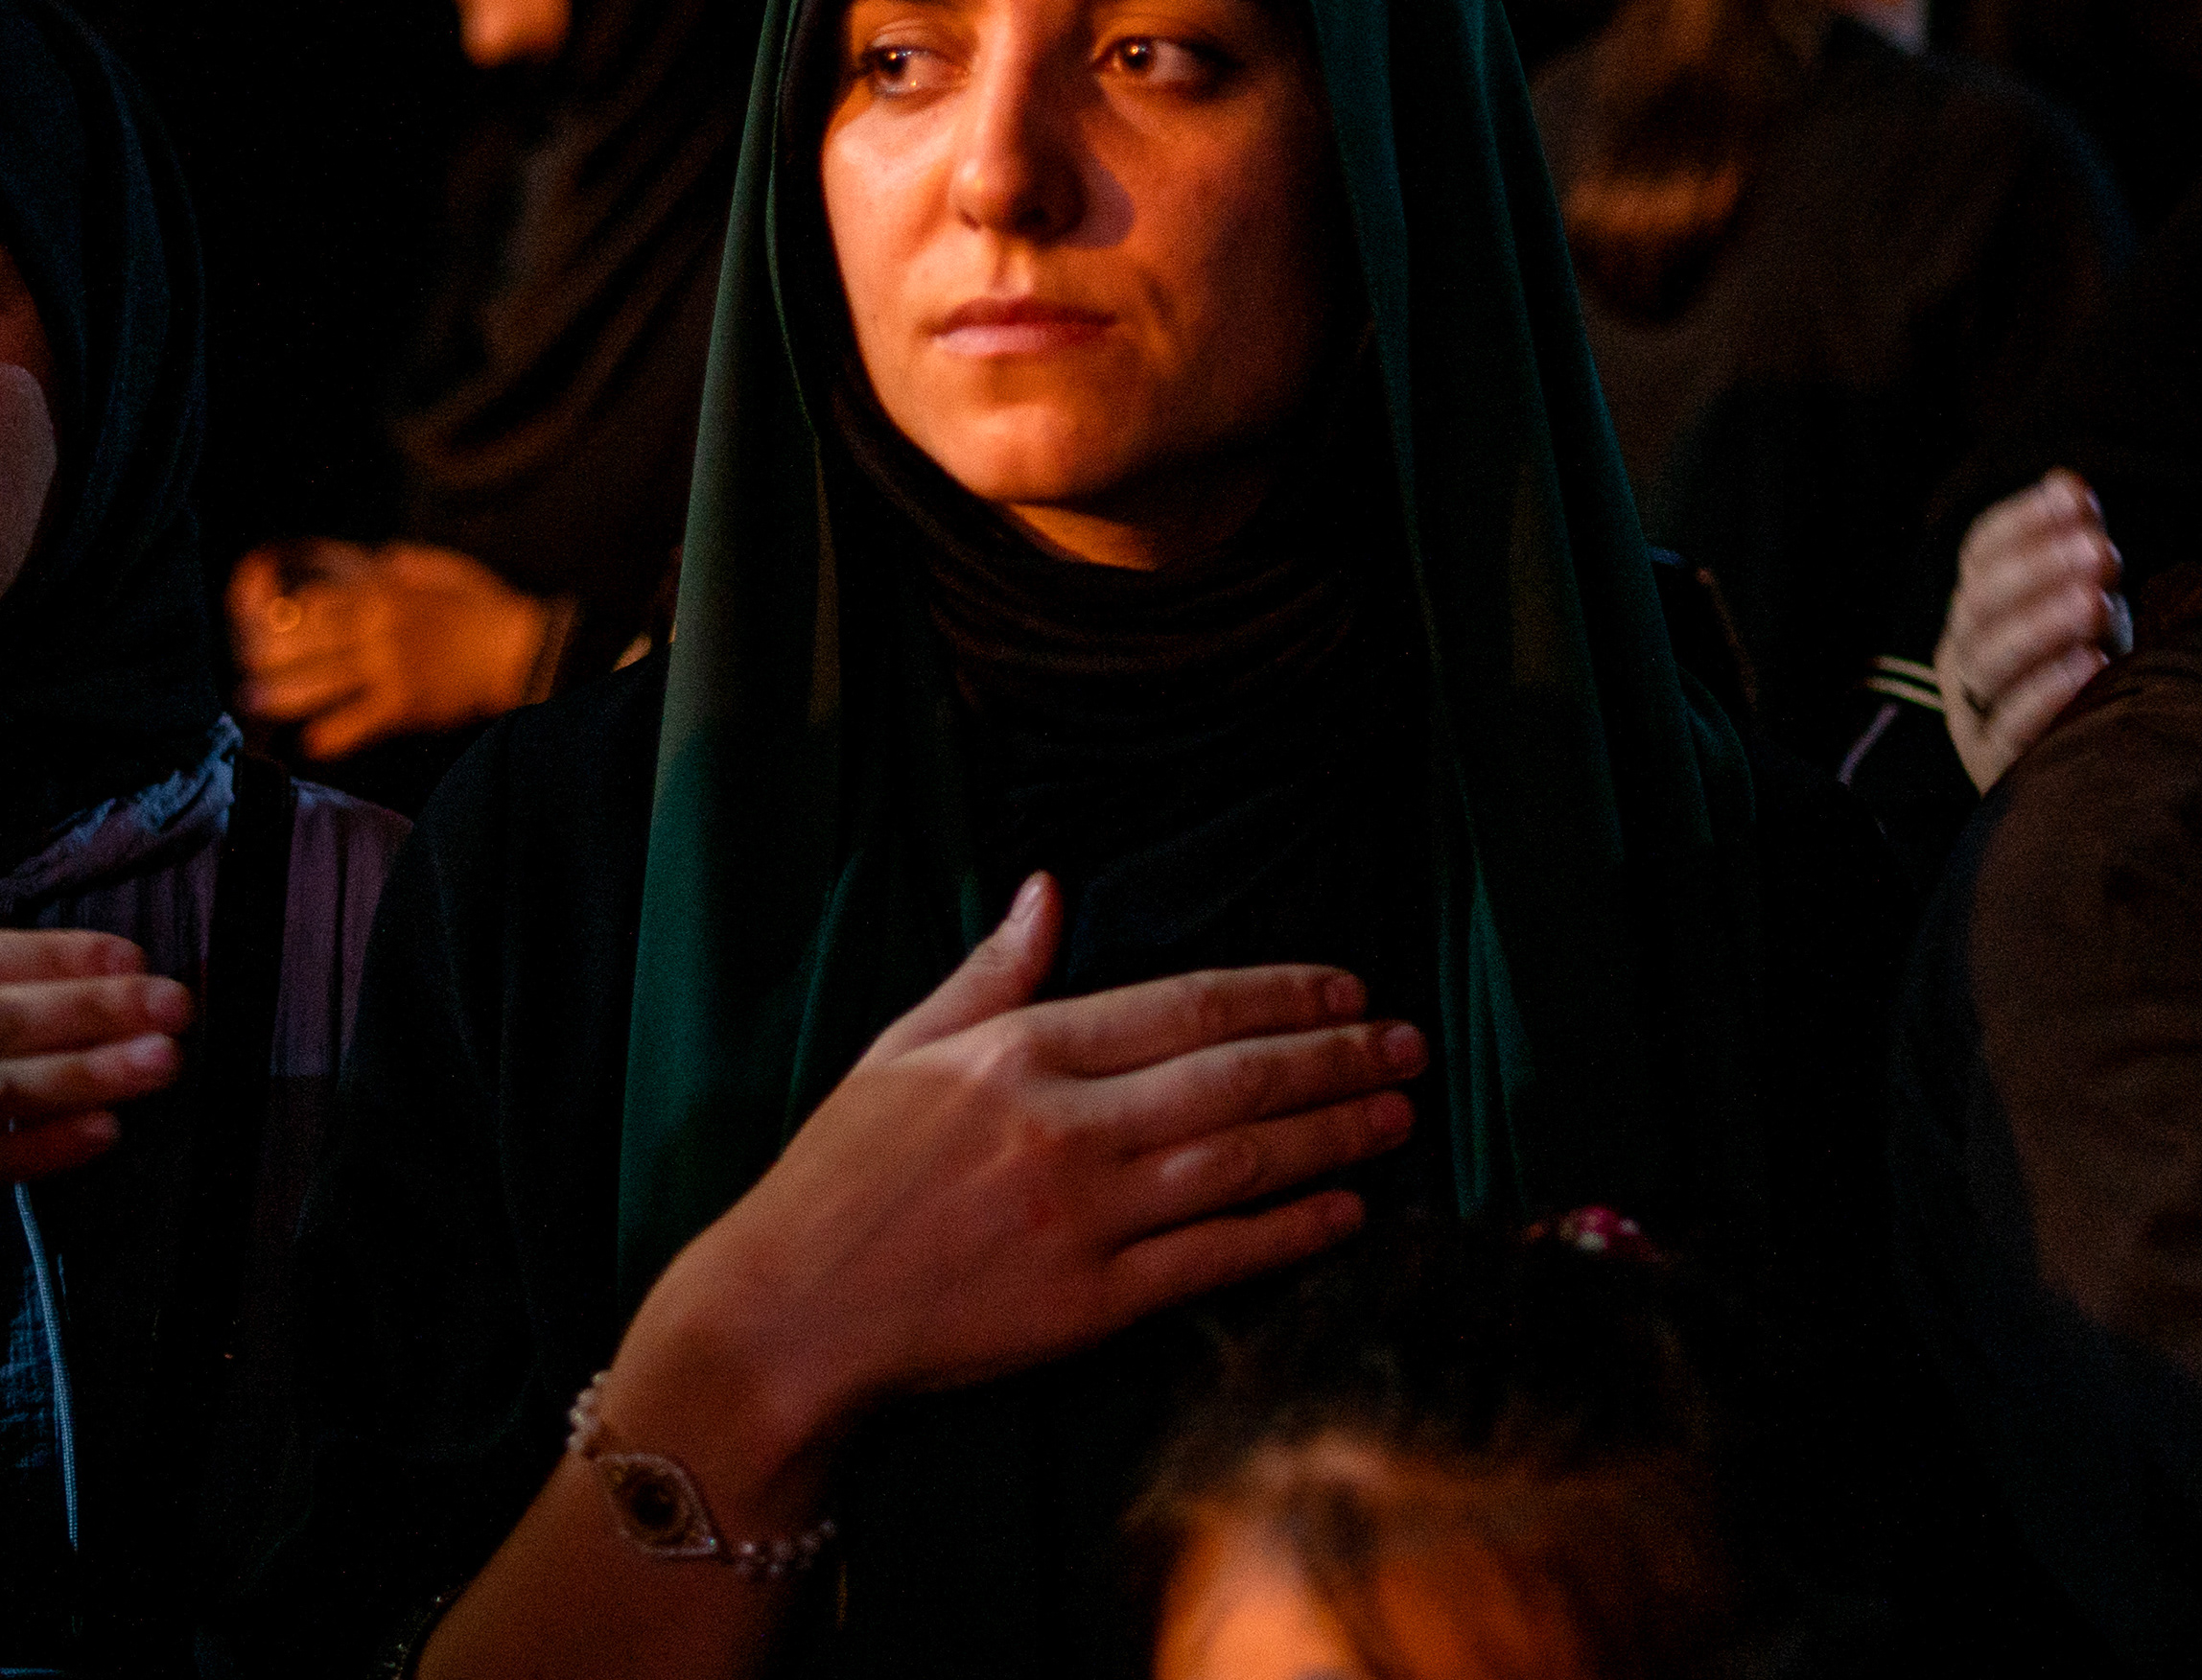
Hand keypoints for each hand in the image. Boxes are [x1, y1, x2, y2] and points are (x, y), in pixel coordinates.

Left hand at [229, 540, 554, 759]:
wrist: (519, 648)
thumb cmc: (482, 607)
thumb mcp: (441, 568)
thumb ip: (404, 564)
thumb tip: (380, 556)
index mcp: (380, 592)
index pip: (309, 602)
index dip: (274, 617)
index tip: (256, 629)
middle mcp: (376, 627)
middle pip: (302, 642)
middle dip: (264, 657)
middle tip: (244, 670)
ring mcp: (388, 666)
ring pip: (317, 684)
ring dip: (280, 696)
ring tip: (253, 703)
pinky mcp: (404, 704)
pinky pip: (355, 723)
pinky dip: (330, 736)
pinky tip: (309, 743)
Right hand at [623, 875, 1420, 1484]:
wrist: (793, 1311)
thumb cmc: (840, 1174)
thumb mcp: (902, 1049)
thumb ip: (991, 972)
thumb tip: (1050, 889)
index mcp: (1017, 1054)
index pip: (1181, 1006)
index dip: (1278, 993)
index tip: (1346, 986)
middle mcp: (1062, 1128)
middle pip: (1233, 1077)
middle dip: (1336, 1057)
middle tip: (1408, 1045)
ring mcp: (1084, 1220)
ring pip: (1242, 1161)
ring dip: (1334, 1134)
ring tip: (1399, 1113)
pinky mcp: (1093, 1305)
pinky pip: (1218, 1258)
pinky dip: (1290, 1229)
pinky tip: (1346, 1207)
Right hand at [1937, 469, 2127, 793]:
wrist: (2084, 769)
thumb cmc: (2086, 669)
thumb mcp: (2082, 602)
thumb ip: (2072, 547)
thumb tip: (2066, 482)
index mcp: (1975, 606)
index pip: (1980, 552)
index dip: (2023, 521)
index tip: (2076, 498)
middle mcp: (1960, 653)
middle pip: (1979, 602)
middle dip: (2038, 569)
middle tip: (2101, 551)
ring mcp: (1970, 708)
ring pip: (1986, 661)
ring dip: (2040, 626)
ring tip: (2096, 603)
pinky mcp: (1993, 763)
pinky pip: (2008, 728)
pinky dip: (2044, 696)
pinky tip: (2089, 667)